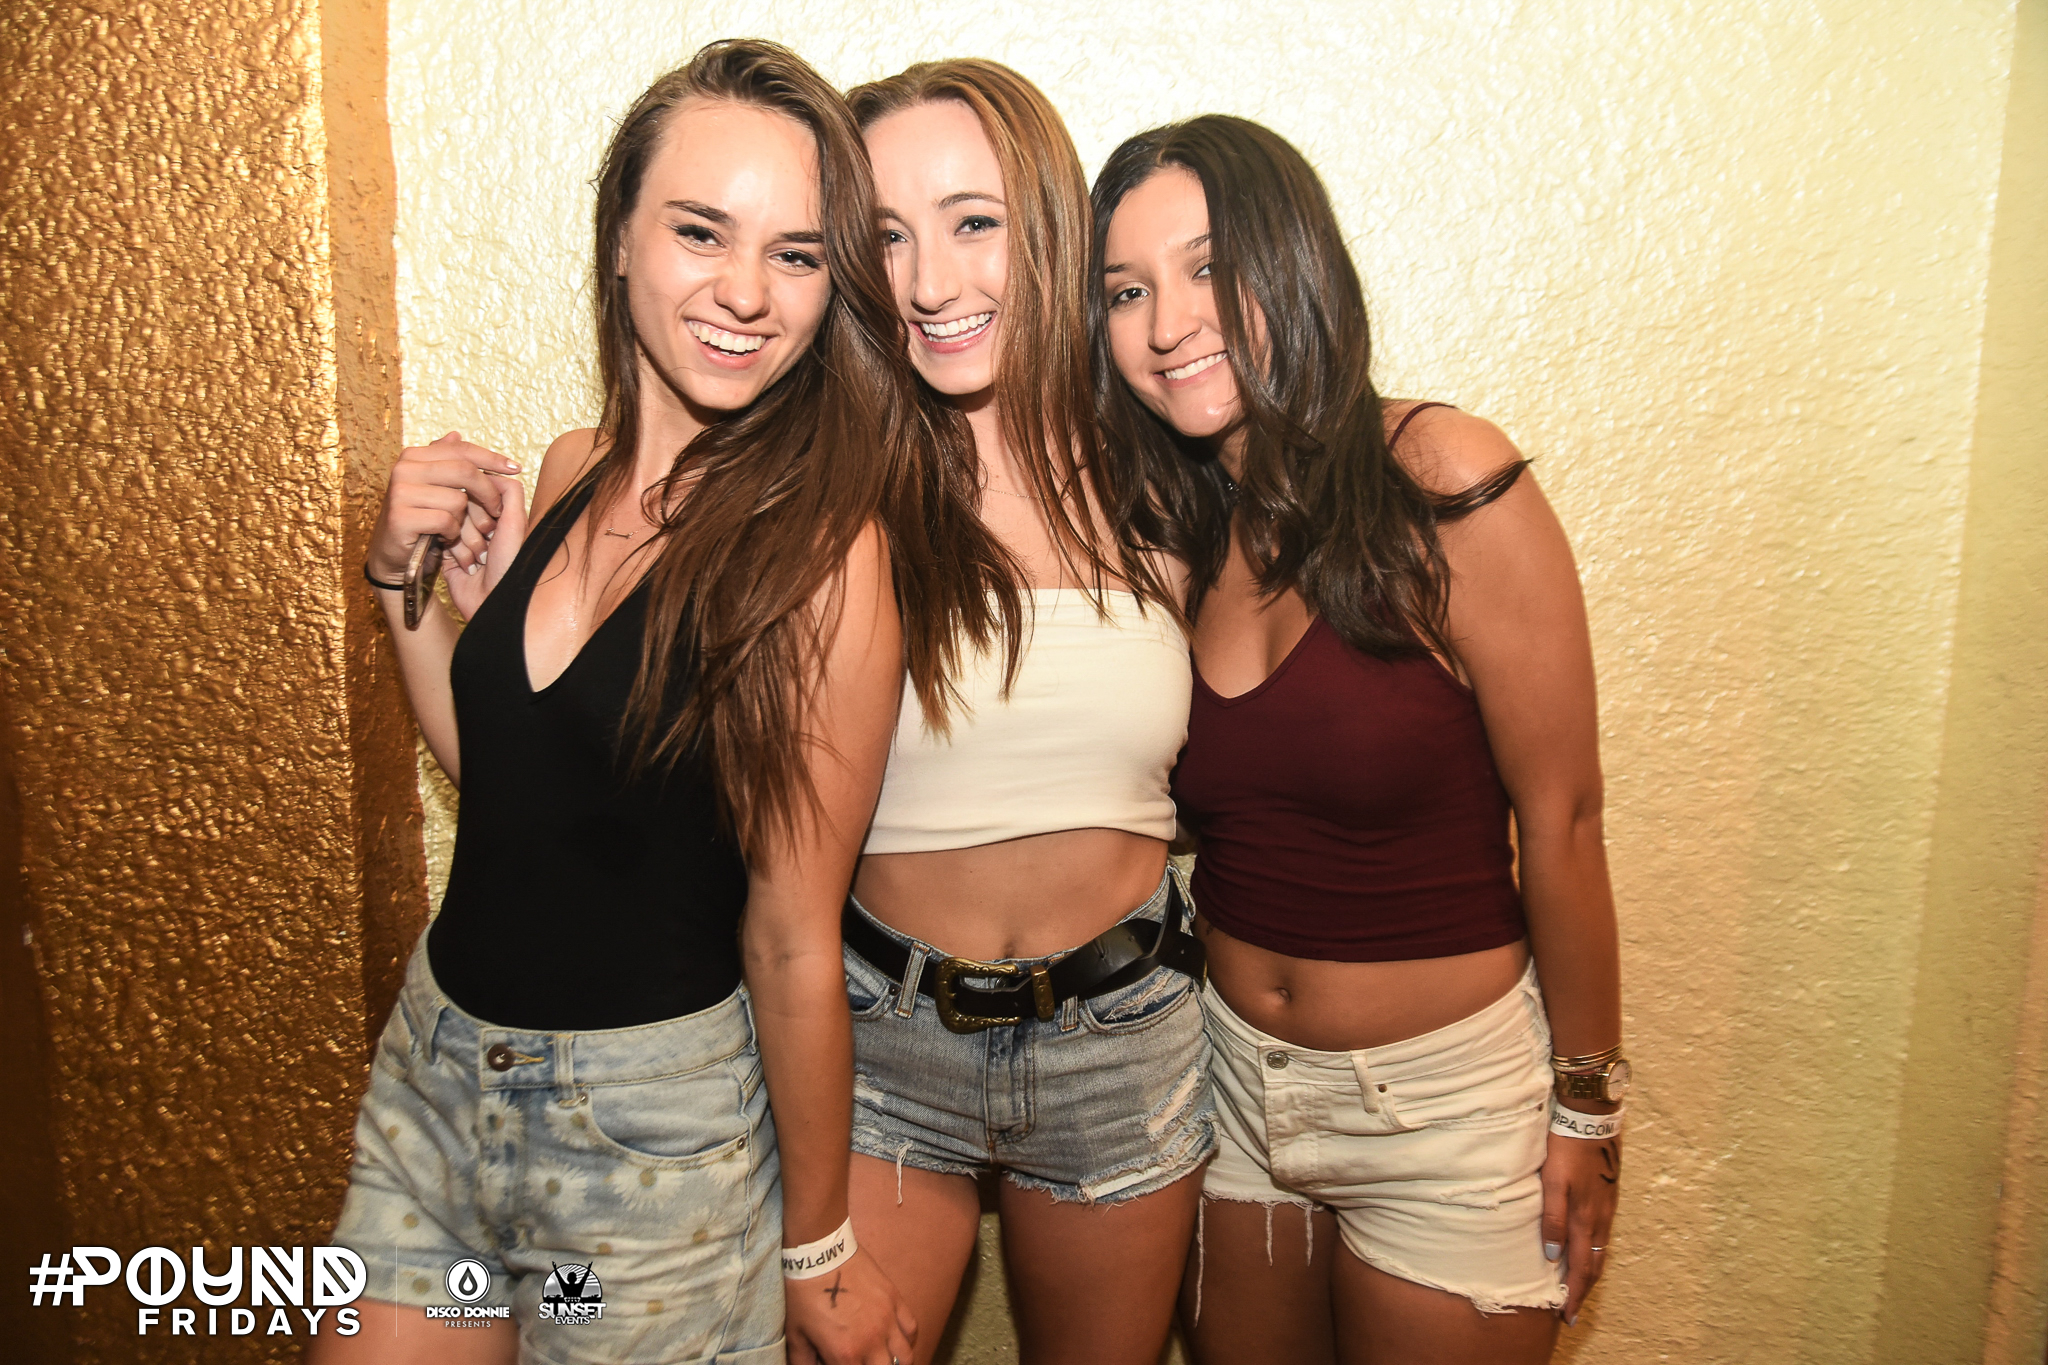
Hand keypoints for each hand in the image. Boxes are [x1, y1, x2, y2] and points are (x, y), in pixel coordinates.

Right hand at [367, 431, 522, 600]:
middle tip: (496, 511)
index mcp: (414, 456)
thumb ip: (446, 461)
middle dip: (488, 493)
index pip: (462, 450)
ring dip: (464, 520)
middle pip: (465, 471)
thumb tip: (456, 434)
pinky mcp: (400, 517)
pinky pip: (445, 520)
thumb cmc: (421, 519)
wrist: (395, 556)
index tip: (516, 468)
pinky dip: (451, 533)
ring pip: (457, 500)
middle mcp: (404, 469)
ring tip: (454, 527)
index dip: (491, 458)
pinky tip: (443, 537)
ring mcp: (400, 492)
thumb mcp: (434, 487)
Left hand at [785, 1248, 916, 1364]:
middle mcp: (872, 1341)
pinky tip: (898, 1342)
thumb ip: (803, 1361)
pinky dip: (907, 1341)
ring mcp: (887, 1320)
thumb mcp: (795, 1335)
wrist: (820, 1254)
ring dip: (897, 1363)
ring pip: (906, 1357)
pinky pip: (911, 1328)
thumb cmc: (804, 1294)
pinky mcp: (894, 1300)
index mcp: (845, 1354)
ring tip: (886, 1360)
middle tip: (863, 1362)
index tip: (840, 1362)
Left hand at [1541, 1124, 1619, 1325]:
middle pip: (1595, 1265)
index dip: (1575, 1294)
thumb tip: (1552, 1256)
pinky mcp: (1608, 1196)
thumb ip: (1552, 1219)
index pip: (1582, 1268)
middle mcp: (1600, 1218)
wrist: (1591, 1119)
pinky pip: (1603, 1234)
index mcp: (1585, 1219)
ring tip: (1579, 1288)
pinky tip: (1587, 1250)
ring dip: (1590, 1273)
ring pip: (1600, 1250)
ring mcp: (1607, 1207)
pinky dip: (1595, 1252)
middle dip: (1584, 1291)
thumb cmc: (1565, 1149)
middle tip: (1573, 1313)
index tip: (1568, 1317)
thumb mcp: (1552, 1183)